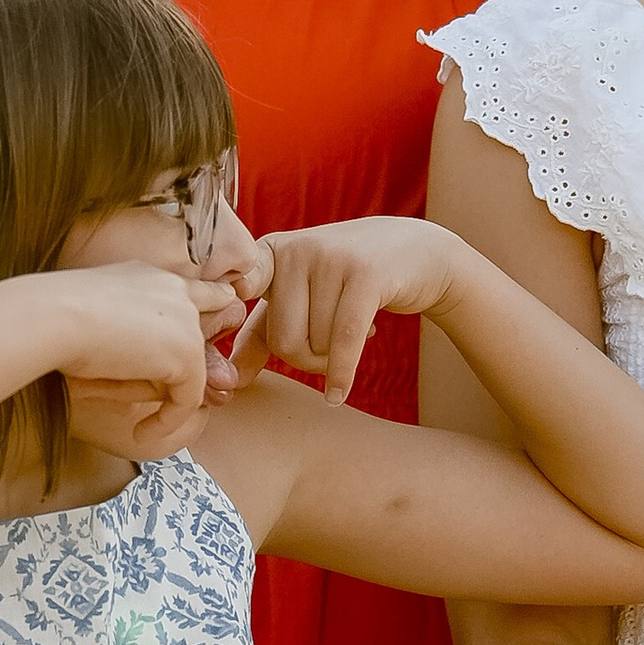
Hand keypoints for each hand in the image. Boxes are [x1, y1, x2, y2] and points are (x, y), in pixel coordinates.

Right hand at [42, 265, 214, 461]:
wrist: (54, 318)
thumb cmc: (57, 318)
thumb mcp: (99, 318)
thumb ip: (130, 332)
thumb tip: (147, 371)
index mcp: (151, 277)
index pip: (198, 290)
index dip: (213, 299)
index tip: (228, 300)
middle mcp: (175, 292)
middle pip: (194, 338)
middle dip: (172, 372)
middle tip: (147, 394)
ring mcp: (186, 322)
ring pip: (184, 373)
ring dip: (150, 396)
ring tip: (121, 410)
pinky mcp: (188, 354)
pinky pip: (187, 400)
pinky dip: (165, 421)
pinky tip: (142, 433)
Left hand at [239, 218, 470, 404]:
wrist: (416, 252)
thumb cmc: (347, 281)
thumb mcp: (301, 299)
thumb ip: (262, 336)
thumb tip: (229, 383)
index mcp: (271, 251)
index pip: (238, 293)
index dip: (229, 308)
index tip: (227, 320)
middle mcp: (296, 249)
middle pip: (283, 340)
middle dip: (306, 361)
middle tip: (328, 348)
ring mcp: (330, 258)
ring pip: (317, 345)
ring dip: (333, 359)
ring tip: (350, 336)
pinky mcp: (366, 275)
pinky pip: (344, 340)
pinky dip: (341, 375)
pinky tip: (337, 396)